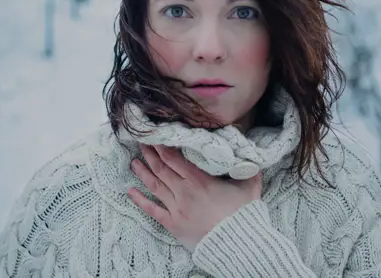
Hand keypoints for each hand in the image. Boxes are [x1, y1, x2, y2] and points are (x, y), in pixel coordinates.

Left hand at [128, 144, 261, 251]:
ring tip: (134, 162)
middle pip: (161, 168)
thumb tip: (250, 152)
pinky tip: (130, 192)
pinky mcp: (173, 224)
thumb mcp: (249, 186)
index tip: (154, 135)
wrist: (238, 245)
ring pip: (155, 186)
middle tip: (141, 142)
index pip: (174, 158)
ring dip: (142, 173)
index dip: (162, 146)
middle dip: (150, 154)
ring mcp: (177, 208)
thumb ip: (248, 167)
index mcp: (200, 180)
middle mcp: (184, 192)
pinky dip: (140, 201)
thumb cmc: (243, 214)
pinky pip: (153, 210)